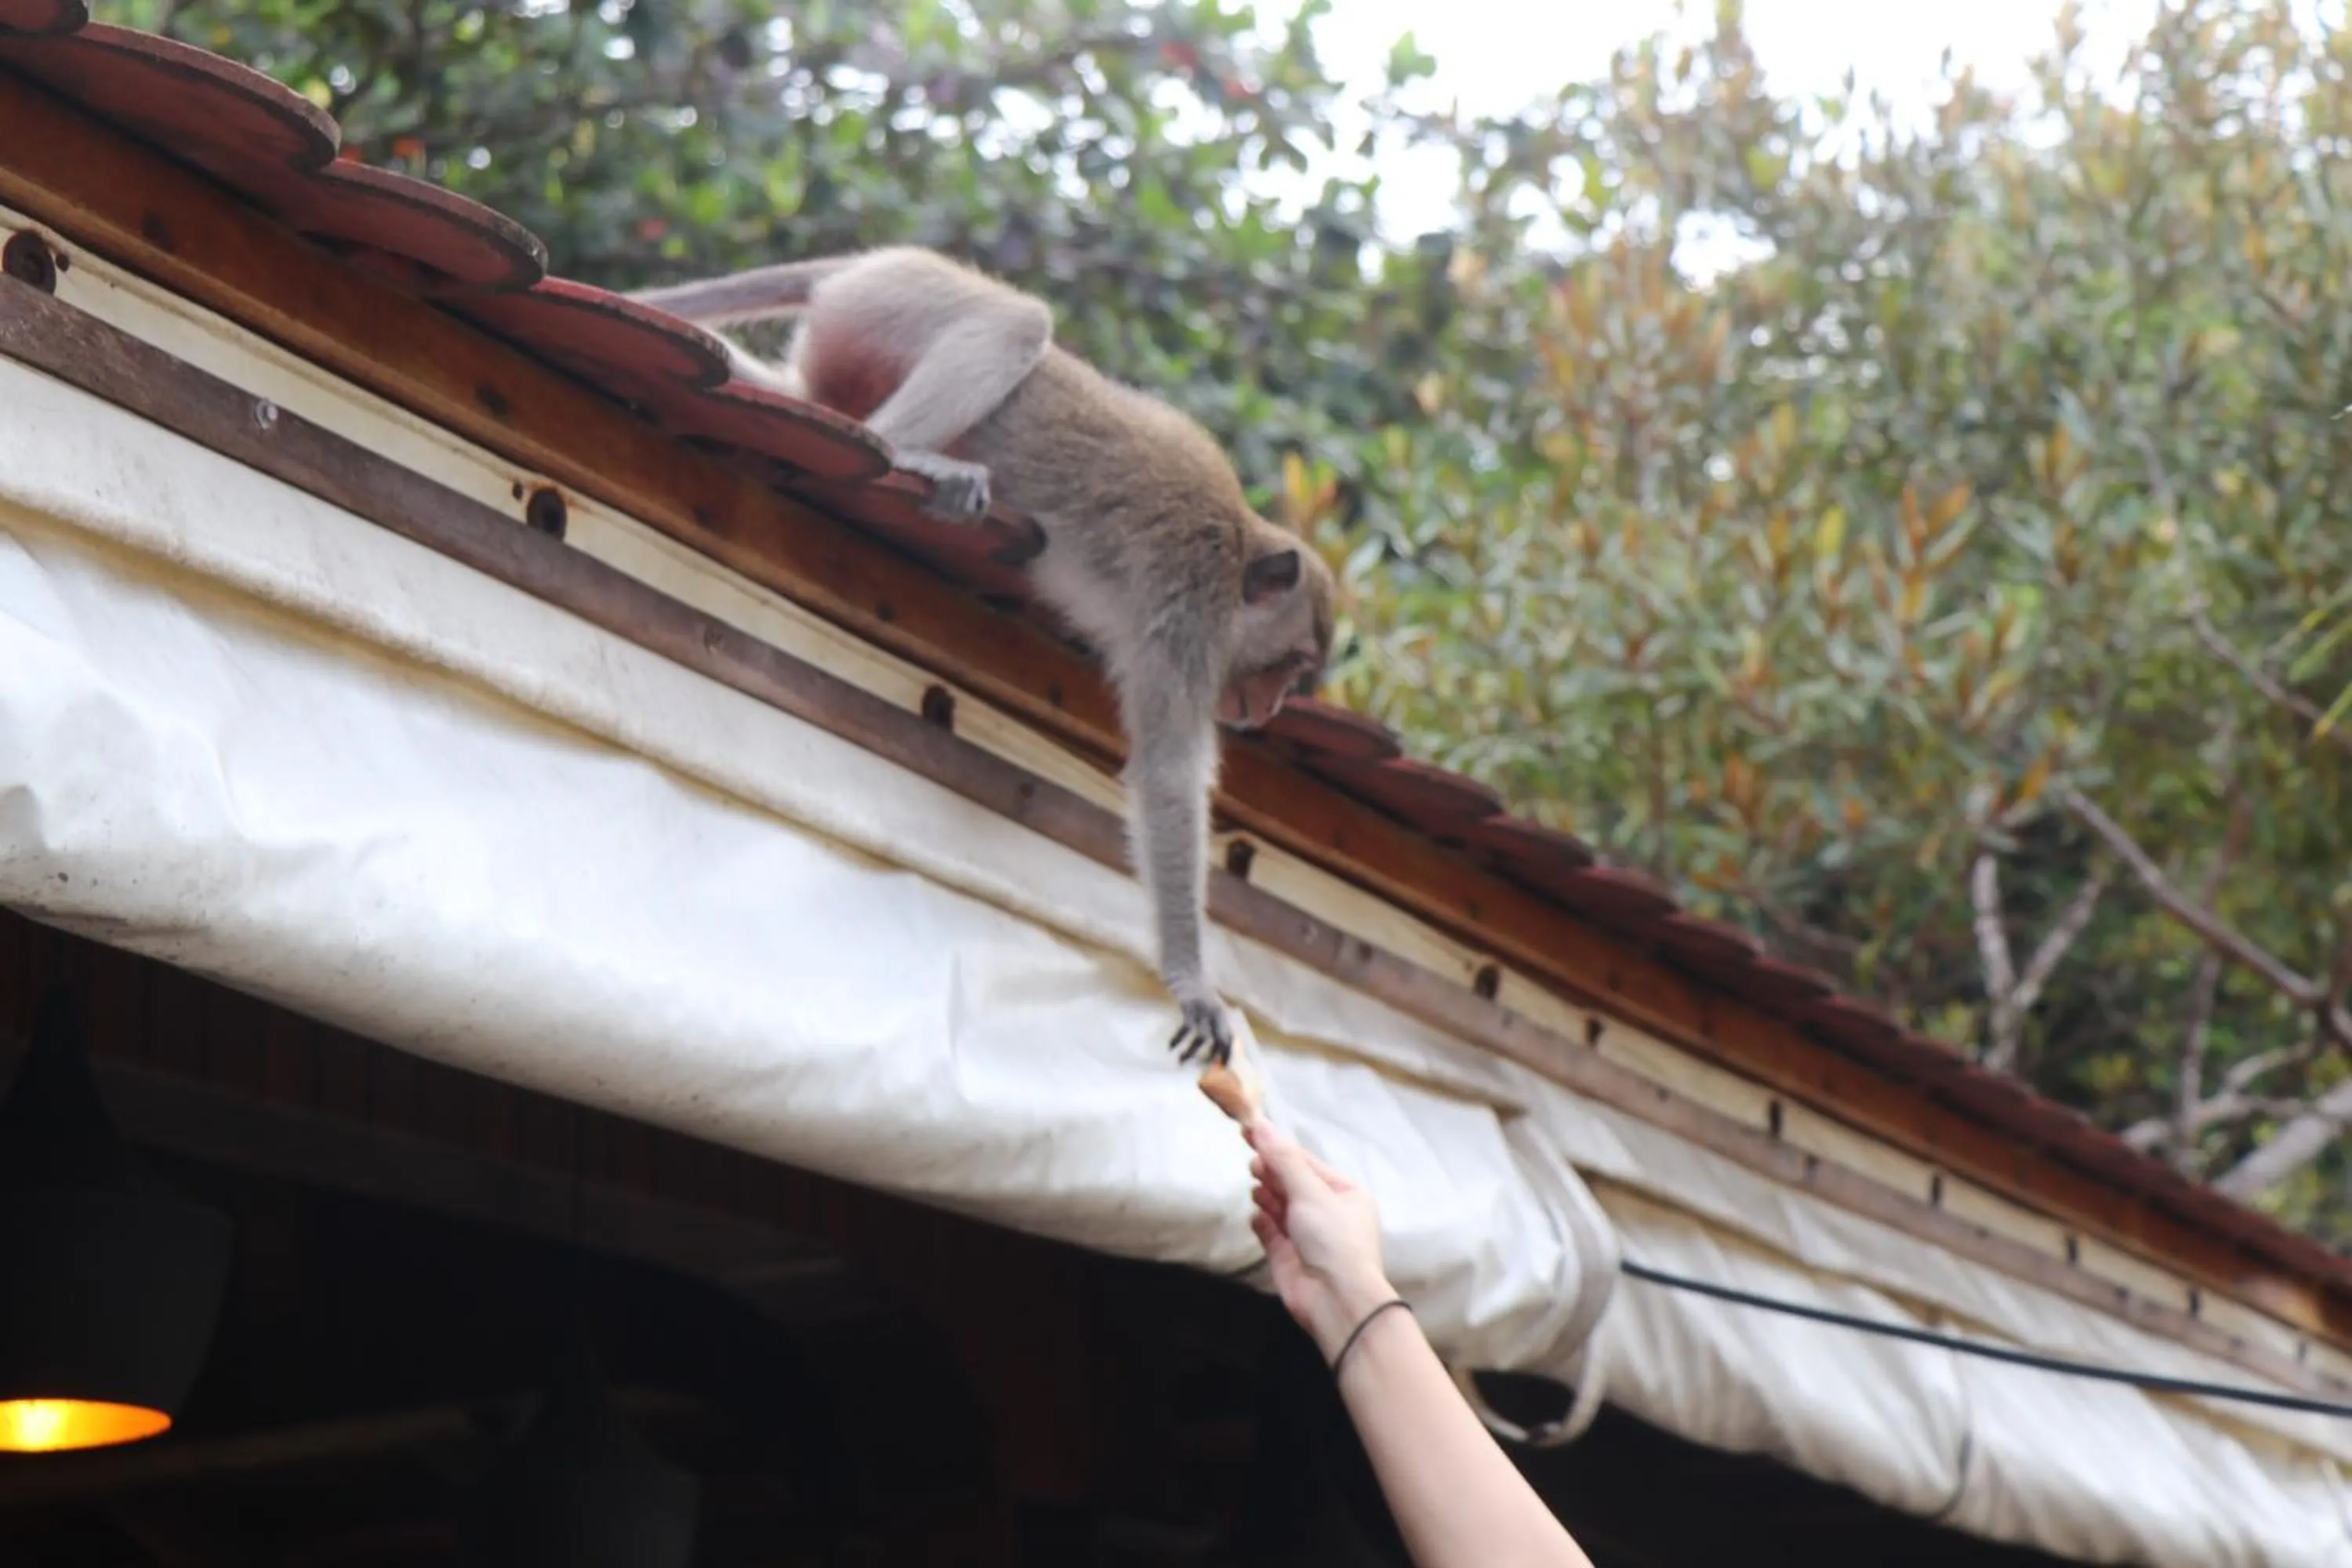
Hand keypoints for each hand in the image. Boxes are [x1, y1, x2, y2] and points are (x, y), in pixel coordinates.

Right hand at [1246, 1121, 1394, 1360]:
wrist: (1335, 1300)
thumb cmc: (1333, 1239)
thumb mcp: (1311, 1192)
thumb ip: (1282, 1160)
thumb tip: (1260, 1124)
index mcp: (1345, 1194)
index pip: (1306, 1163)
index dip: (1278, 1148)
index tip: (1249, 1132)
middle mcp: (1327, 1212)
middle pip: (1292, 1183)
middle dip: (1272, 1172)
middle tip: (1253, 1165)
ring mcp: (1307, 1235)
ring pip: (1279, 1205)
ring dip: (1267, 1195)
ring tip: (1257, 1188)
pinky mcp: (1288, 1256)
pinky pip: (1270, 1231)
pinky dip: (1262, 1221)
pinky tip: (1257, 1215)